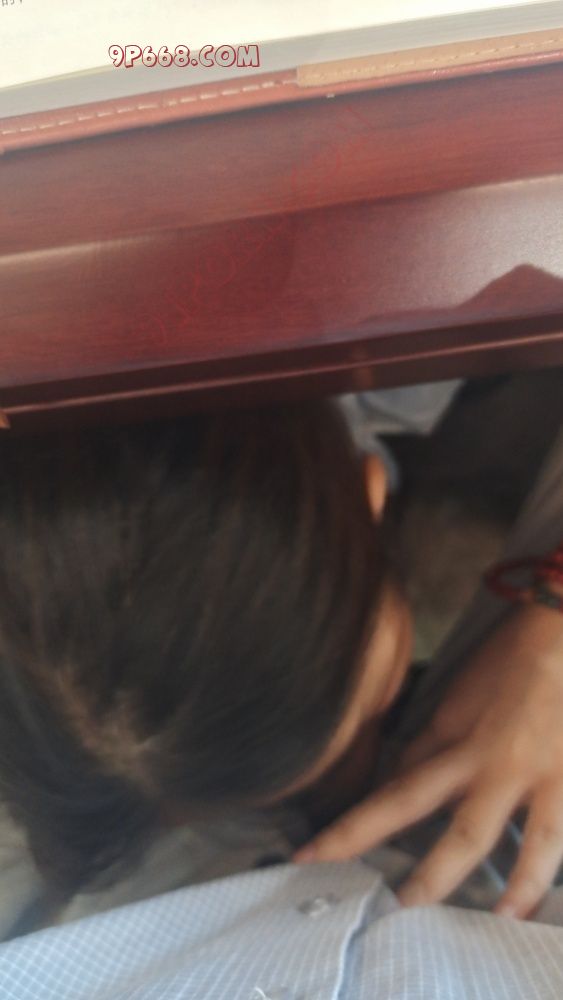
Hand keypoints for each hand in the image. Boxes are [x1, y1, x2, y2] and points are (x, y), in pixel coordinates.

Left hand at [294, 600, 562, 918]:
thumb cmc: (504, 663)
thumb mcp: (455, 701)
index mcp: (457, 747)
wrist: (559, 629)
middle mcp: (495, 768)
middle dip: (427, 878)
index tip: (307, 858)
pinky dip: (552, 866)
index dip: (350, 831)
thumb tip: (397, 778)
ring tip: (498, 921)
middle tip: (397, 912)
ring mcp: (543, 777)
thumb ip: (427, 745)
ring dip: (516, 886)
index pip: (395, 798)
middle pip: (458, 832)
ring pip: (531, 842)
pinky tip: (547, 900)